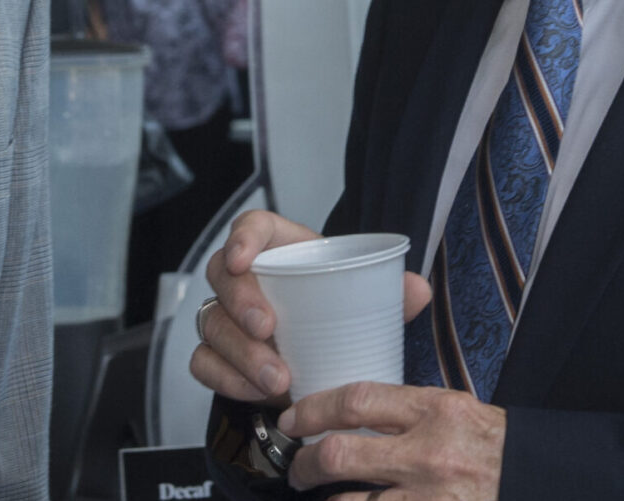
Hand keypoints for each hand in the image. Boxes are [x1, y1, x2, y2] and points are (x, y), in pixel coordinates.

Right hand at [188, 211, 433, 404]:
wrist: (321, 350)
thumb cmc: (336, 310)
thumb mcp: (363, 296)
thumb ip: (391, 292)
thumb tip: (418, 289)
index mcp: (279, 249)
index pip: (250, 227)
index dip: (240, 238)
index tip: (243, 259)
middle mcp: (245, 278)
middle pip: (222, 277)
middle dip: (240, 303)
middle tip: (268, 330)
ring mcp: (227, 316)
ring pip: (211, 325)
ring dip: (240, 354)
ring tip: (276, 379)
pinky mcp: (219, 354)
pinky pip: (205, 363)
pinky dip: (228, 380)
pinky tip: (257, 394)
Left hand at [279, 381, 504, 500]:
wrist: (541, 480)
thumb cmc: (499, 447)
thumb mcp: (458, 411)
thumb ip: (410, 411)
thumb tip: (356, 413)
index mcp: (436, 411)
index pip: (356, 401)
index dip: (313, 409)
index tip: (293, 419)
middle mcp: (429, 454)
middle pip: (341, 454)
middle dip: (306, 464)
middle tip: (297, 469)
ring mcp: (431, 498)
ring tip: (323, 497)